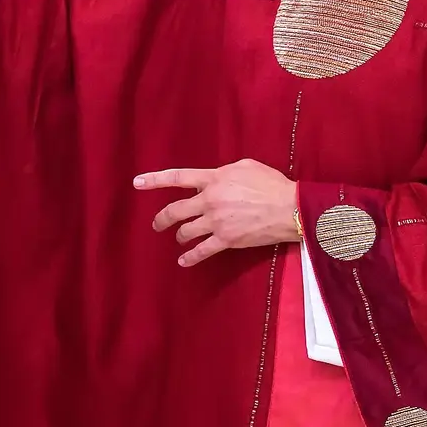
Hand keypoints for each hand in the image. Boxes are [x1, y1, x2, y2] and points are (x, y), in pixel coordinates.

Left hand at [135, 159, 298, 266]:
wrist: (289, 208)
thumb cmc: (271, 184)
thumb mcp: (245, 166)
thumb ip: (223, 172)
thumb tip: (213, 179)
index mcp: (213, 179)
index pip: (178, 178)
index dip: (155, 180)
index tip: (137, 183)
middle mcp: (210, 200)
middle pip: (175, 211)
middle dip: (162, 219)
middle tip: (157, 224)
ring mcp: (216, 222)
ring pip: (186, 231)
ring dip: (179, 235)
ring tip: (178, 237)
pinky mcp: (226, 240)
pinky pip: (202, 251)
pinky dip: (190, 257)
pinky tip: (183, 261)